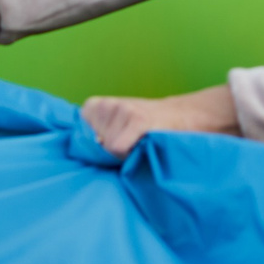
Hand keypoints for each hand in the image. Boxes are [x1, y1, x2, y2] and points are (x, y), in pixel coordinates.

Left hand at [79, 84, 240, 155]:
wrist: (184, 118)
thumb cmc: (145, 132)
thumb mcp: (114, 131)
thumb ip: (93, 142)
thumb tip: (81, 159)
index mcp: (92, 107)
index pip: (80, 144)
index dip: (99, 152)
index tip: (116, 146)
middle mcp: (104, 105)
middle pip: (92, 148)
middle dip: (109, 152)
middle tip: (131, 143)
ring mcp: (120, 109)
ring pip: (106, 149)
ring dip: (122, 153)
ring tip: (140, 141)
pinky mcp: (137, 118)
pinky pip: (117, 148)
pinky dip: (129, 153)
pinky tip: (144, 143)